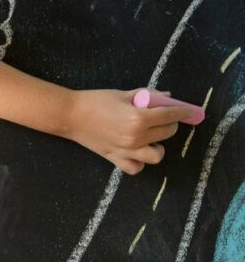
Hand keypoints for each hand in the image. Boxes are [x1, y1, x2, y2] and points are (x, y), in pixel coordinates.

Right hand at [67, 89, 197, 174]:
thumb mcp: (123, 94)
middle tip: (161, 116)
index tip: (191, 111)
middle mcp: (135, 137)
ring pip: (157, 155)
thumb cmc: (95, 101)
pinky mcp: (115, 159)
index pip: (171, 115)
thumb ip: (148, 96)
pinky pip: (136, 168)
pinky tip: (137, 151)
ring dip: (158, 145)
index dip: (184, 111)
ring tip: (151, 137)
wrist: (70, 115)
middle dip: (169, 123)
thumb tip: (167, 97)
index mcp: (138, 118)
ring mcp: (126, 151)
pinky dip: (140, 162)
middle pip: (167, 133)